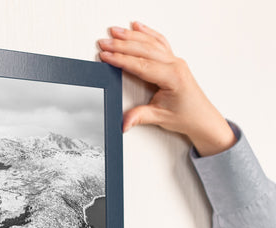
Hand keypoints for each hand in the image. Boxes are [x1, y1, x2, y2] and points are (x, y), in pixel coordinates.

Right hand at [98, 21, 235, 155]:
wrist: (202, 118)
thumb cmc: (187, 116)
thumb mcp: (160, 117)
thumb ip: (139, 117)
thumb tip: (124, 122)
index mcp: (172, 77)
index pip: (141, 65)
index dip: (121, 59)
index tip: (106, 56)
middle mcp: (175, 65)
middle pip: (144, 50)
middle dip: (121, 45)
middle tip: (104, 42)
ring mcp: (175, 61)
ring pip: (150, 43)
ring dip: (131, 36)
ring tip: (114, 32)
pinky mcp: (173, 61)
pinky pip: (159, 42)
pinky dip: (147, 33)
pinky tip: (137, 27)